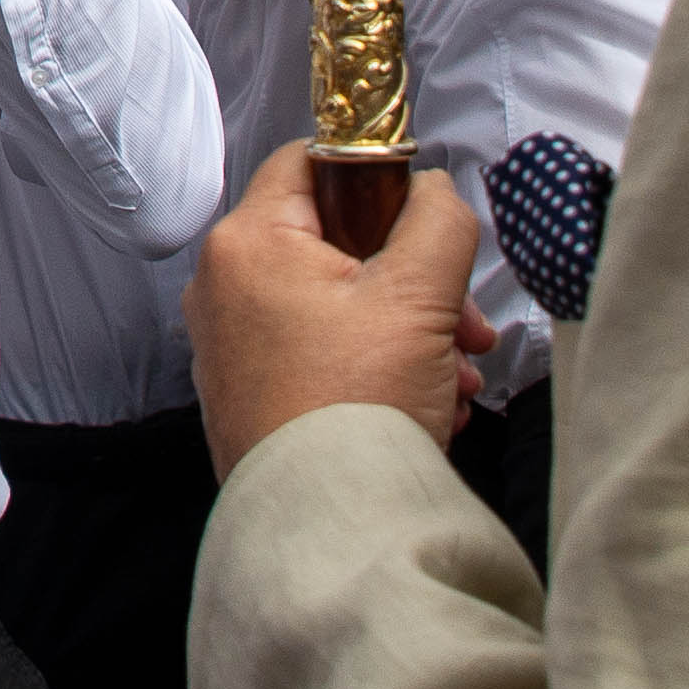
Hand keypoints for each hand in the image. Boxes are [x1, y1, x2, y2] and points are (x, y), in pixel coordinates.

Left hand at [191, 144, 486, 475]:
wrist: (327, 527)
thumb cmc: (355, 409)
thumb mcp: (418, 295)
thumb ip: (437, 218)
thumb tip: (433, 189)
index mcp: (248, 244)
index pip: (309, 162)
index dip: (376, 176)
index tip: (423, 210)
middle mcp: (224, 289)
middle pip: (335, 244)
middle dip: (417, 280)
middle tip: (463, 321)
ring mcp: (234, 347)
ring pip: (339, 306)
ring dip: (410, 331)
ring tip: (454, 374)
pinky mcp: (252, 395)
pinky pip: (323, 356)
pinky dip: (379, 369)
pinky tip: (427, 405)